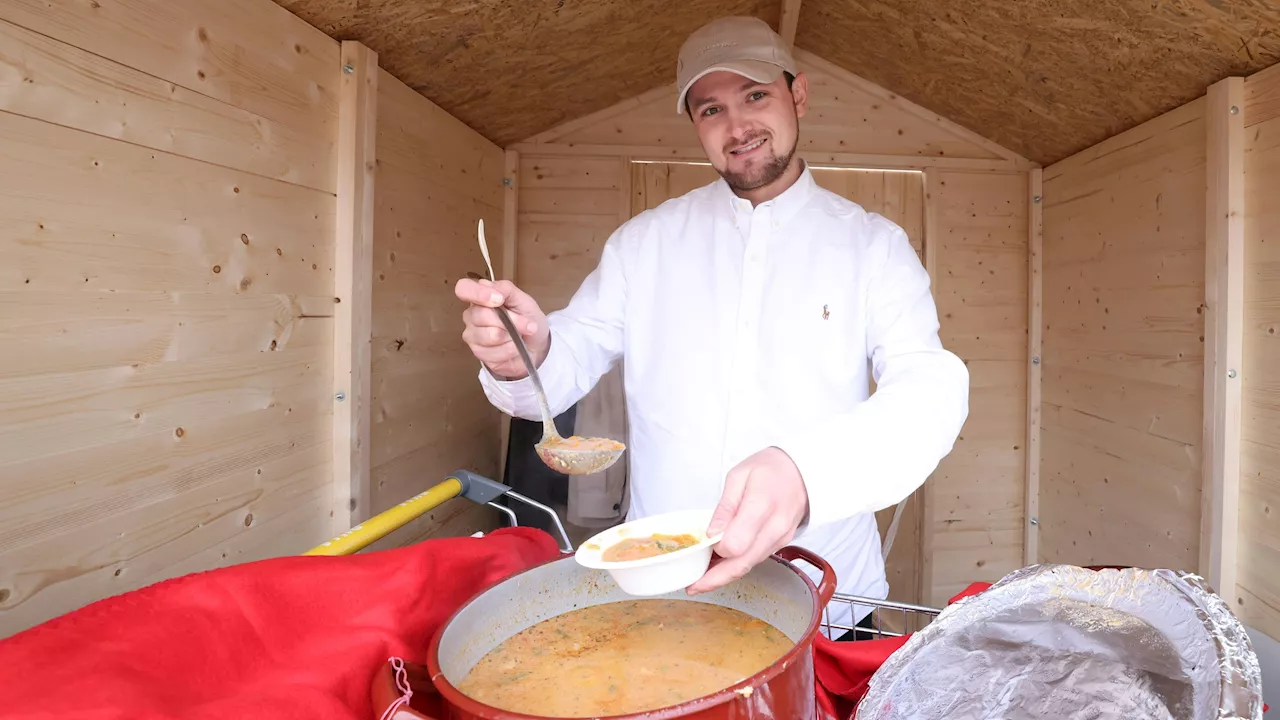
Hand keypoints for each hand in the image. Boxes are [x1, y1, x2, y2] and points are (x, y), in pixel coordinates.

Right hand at [454, 277, 549, 379]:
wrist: (537, 344)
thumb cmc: (528, 319)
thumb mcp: (522, 299)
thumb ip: (505, 289)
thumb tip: (490, 288)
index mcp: (480, 297)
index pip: (463, 289)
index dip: (477, 293)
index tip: (498, 300)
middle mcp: (471, 315)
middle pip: (480, 315)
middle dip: (509, 321)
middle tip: (526, 324)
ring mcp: (472, 335)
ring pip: (488, 336)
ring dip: (511, 337)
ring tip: (519, 336)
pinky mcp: (478, 352)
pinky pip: (493, 352)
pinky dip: (509, 350)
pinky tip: (513, 347)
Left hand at [686, 447, 808, 594]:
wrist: (802, 472)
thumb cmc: (769, 469)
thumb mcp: (740, 475)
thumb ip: (726, 506)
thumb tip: (712, 534)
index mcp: (762, 505)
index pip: (736, 543)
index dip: (717, 547)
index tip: (705, 541)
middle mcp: (774, 528)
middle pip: (742, 564)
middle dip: (715, 578)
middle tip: (692, 586)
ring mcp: (780, 539)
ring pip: (749, 566)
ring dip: (724, 576)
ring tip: (700, 578)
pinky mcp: (780, 544)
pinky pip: (756, 560)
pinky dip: (736, 566)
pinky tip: (720, 566)